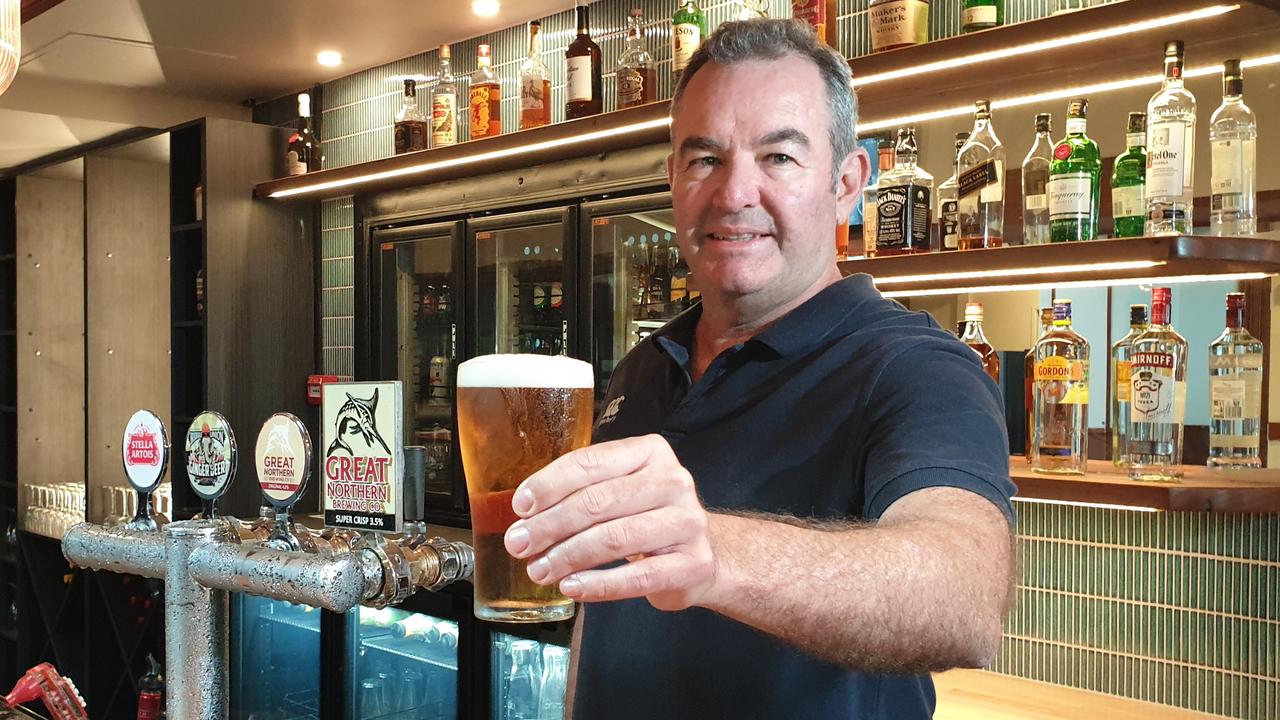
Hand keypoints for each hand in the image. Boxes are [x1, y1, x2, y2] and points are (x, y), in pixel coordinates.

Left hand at [502, 434, 716, 610]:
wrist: (701, 554)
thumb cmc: (647, 517)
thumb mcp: (620, 490)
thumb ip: (580, 492)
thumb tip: (526, 515)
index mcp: (649, 453)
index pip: (591, 462)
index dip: (550, 485)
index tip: (521, 507)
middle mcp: (673, 481)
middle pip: (599, 501)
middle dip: (551, 525)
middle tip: (520, 544)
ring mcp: (687, 522)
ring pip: (615, 538)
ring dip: (568, 557)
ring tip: (540, 570)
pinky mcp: (694, 563)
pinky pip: (638, 577)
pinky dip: (598, 584)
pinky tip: (572, 587)